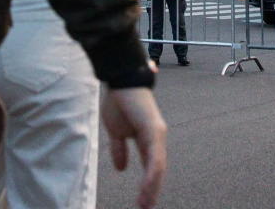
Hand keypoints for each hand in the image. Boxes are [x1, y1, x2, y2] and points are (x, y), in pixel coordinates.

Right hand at [102, 86, 166, 208]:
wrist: (120, 79)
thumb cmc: (119, 100)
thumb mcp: (116, 130)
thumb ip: (119, 149)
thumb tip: (121, 168)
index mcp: (147, 138)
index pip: (150, 165)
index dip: (147, 183)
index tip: (143, 200)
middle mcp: (155, 137)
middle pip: (157, 169)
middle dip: (151, 190)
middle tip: (146, 206)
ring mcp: (156, 133)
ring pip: (158, 166)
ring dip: (152, 186)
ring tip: (145, 203)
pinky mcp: (154, 130)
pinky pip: (154, 156)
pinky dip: (151, 173)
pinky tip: (147, 186)